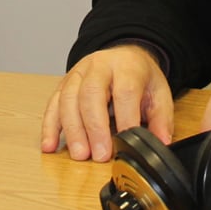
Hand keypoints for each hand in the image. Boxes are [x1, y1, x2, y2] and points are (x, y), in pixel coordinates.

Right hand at [40, 44, 173, 162]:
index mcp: (127, 66)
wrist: (124, 55)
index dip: (125, 117)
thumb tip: (161, 142)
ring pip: (69, 98)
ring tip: (79, 154)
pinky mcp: (64, 83)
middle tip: (99, 154)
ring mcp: (78, 73)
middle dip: (94, 127)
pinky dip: (49, 126)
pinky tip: (49, 145)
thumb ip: (161, 119)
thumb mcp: (158, 93)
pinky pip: (53, 104)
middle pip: (91, 93)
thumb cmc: (139, 77)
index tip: (126, 142)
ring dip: (72, 129)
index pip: (125, 90)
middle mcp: (99, 65)